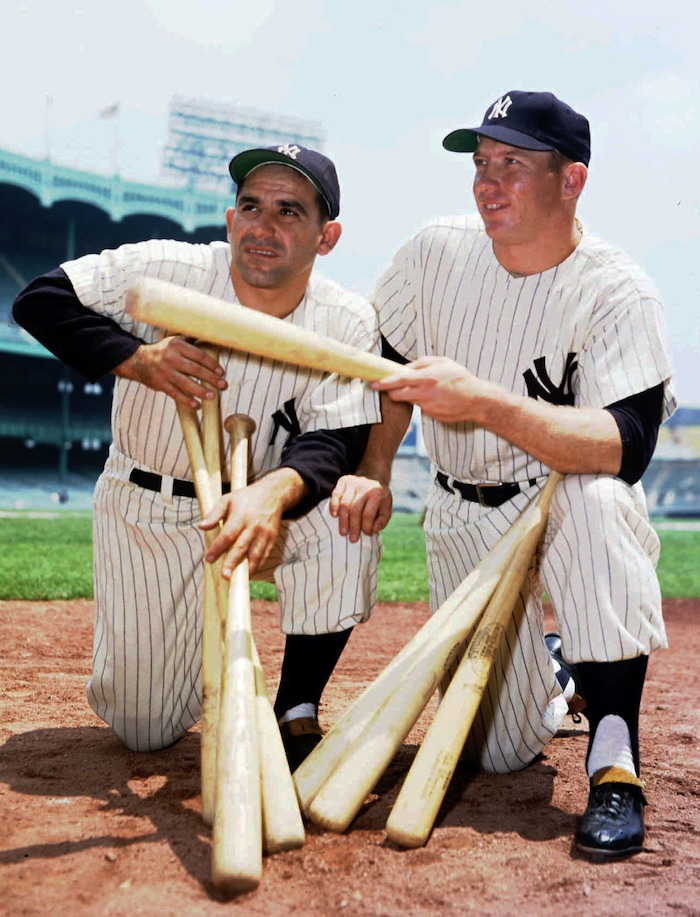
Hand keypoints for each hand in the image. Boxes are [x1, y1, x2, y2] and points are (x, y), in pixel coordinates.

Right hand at [115, 336, 226, 406]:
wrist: (139, 360)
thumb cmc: (163, 351)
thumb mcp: (175, 340)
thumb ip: (192, 339)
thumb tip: (212, 335)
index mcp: (177, 346)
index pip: (199, 355)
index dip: (212, 364)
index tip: (221, 372)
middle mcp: (171, 358)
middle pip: (195, 369)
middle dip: (210, 378)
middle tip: (222, 384)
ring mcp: (165, 372)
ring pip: (185, 383)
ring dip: (200, 391)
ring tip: (212, 396)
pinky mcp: (160, 384)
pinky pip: (175, 393)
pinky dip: (186, 400)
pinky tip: (196, 405)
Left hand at [199, 481, 283, 577]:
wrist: (272, 494)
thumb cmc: (245, 498)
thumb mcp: (227, 500)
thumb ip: (214, 514)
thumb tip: (201, 527)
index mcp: (241, 516)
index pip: (228, 535)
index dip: (218, 548)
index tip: (209, 559)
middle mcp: (254, 526)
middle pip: (242, 547)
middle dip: (233, 563)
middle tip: (225, 576)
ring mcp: (265, 534)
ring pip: (256, 554)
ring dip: (247, 568)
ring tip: (238, 580)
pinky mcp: (272, 539)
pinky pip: (265, 555)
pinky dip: (258, 565)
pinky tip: (249, 573)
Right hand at [330, 474, 392, 541]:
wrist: (372, 478)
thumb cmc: (379, 500)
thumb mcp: (386, 509)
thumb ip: (382, 521)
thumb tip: (373, 529)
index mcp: (378, 493)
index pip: (369, 514)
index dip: (366, 527)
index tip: (366, 534)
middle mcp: (365, 486)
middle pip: (355, 510)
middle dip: (353, 527)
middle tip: (352, 540)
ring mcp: (353, 482)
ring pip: (344, 504)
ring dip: (343, 520)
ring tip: (343, 532)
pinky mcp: (343, 481)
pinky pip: (336, 494)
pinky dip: (333, 505)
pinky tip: (334, 515)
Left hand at [374, 356, 488, 423]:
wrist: (476, 400)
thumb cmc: (460, 378)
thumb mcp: (443, 362)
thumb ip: (422, 362)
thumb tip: (405, 367)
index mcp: (426, 377)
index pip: (398, 380)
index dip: (384, 383)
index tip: (374, 384)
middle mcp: (424, 393)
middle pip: (397, 394)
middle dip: (391, 392)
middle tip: (390, 389)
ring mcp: (427, 406)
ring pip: (409, 400)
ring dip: (410, 396)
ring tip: (424, 390)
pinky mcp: (430, 414)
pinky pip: (420, 407)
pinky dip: (422, 402)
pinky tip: (434, 398)